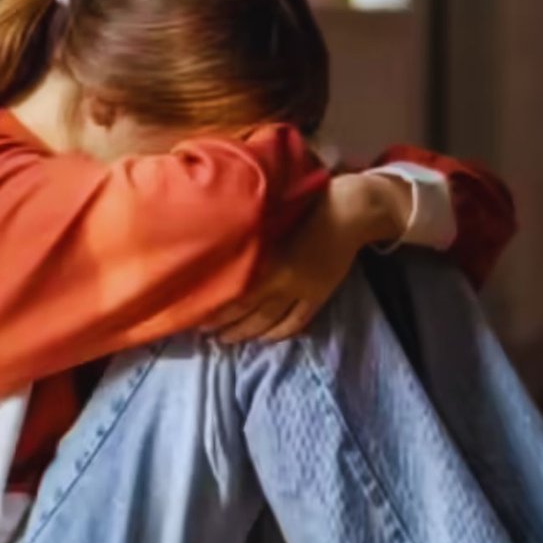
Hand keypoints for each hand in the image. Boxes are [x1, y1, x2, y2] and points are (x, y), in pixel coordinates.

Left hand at [203, 172, 410, 342]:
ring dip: (247, 333)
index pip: (235, 294)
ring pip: (270, 321)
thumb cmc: (304, 204)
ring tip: (227, 339)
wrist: (349, 212)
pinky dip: (279, 333)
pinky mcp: (318, 296)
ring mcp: (302, 291)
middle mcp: (283, 282)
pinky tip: (264, 337)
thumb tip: (221, 253)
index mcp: (268, 261)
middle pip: (248, 312)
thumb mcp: (269, 218)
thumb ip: (248, 239)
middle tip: (204, 333)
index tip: (194, 312)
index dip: (215, 308)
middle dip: (225, 325)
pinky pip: (296, 322)